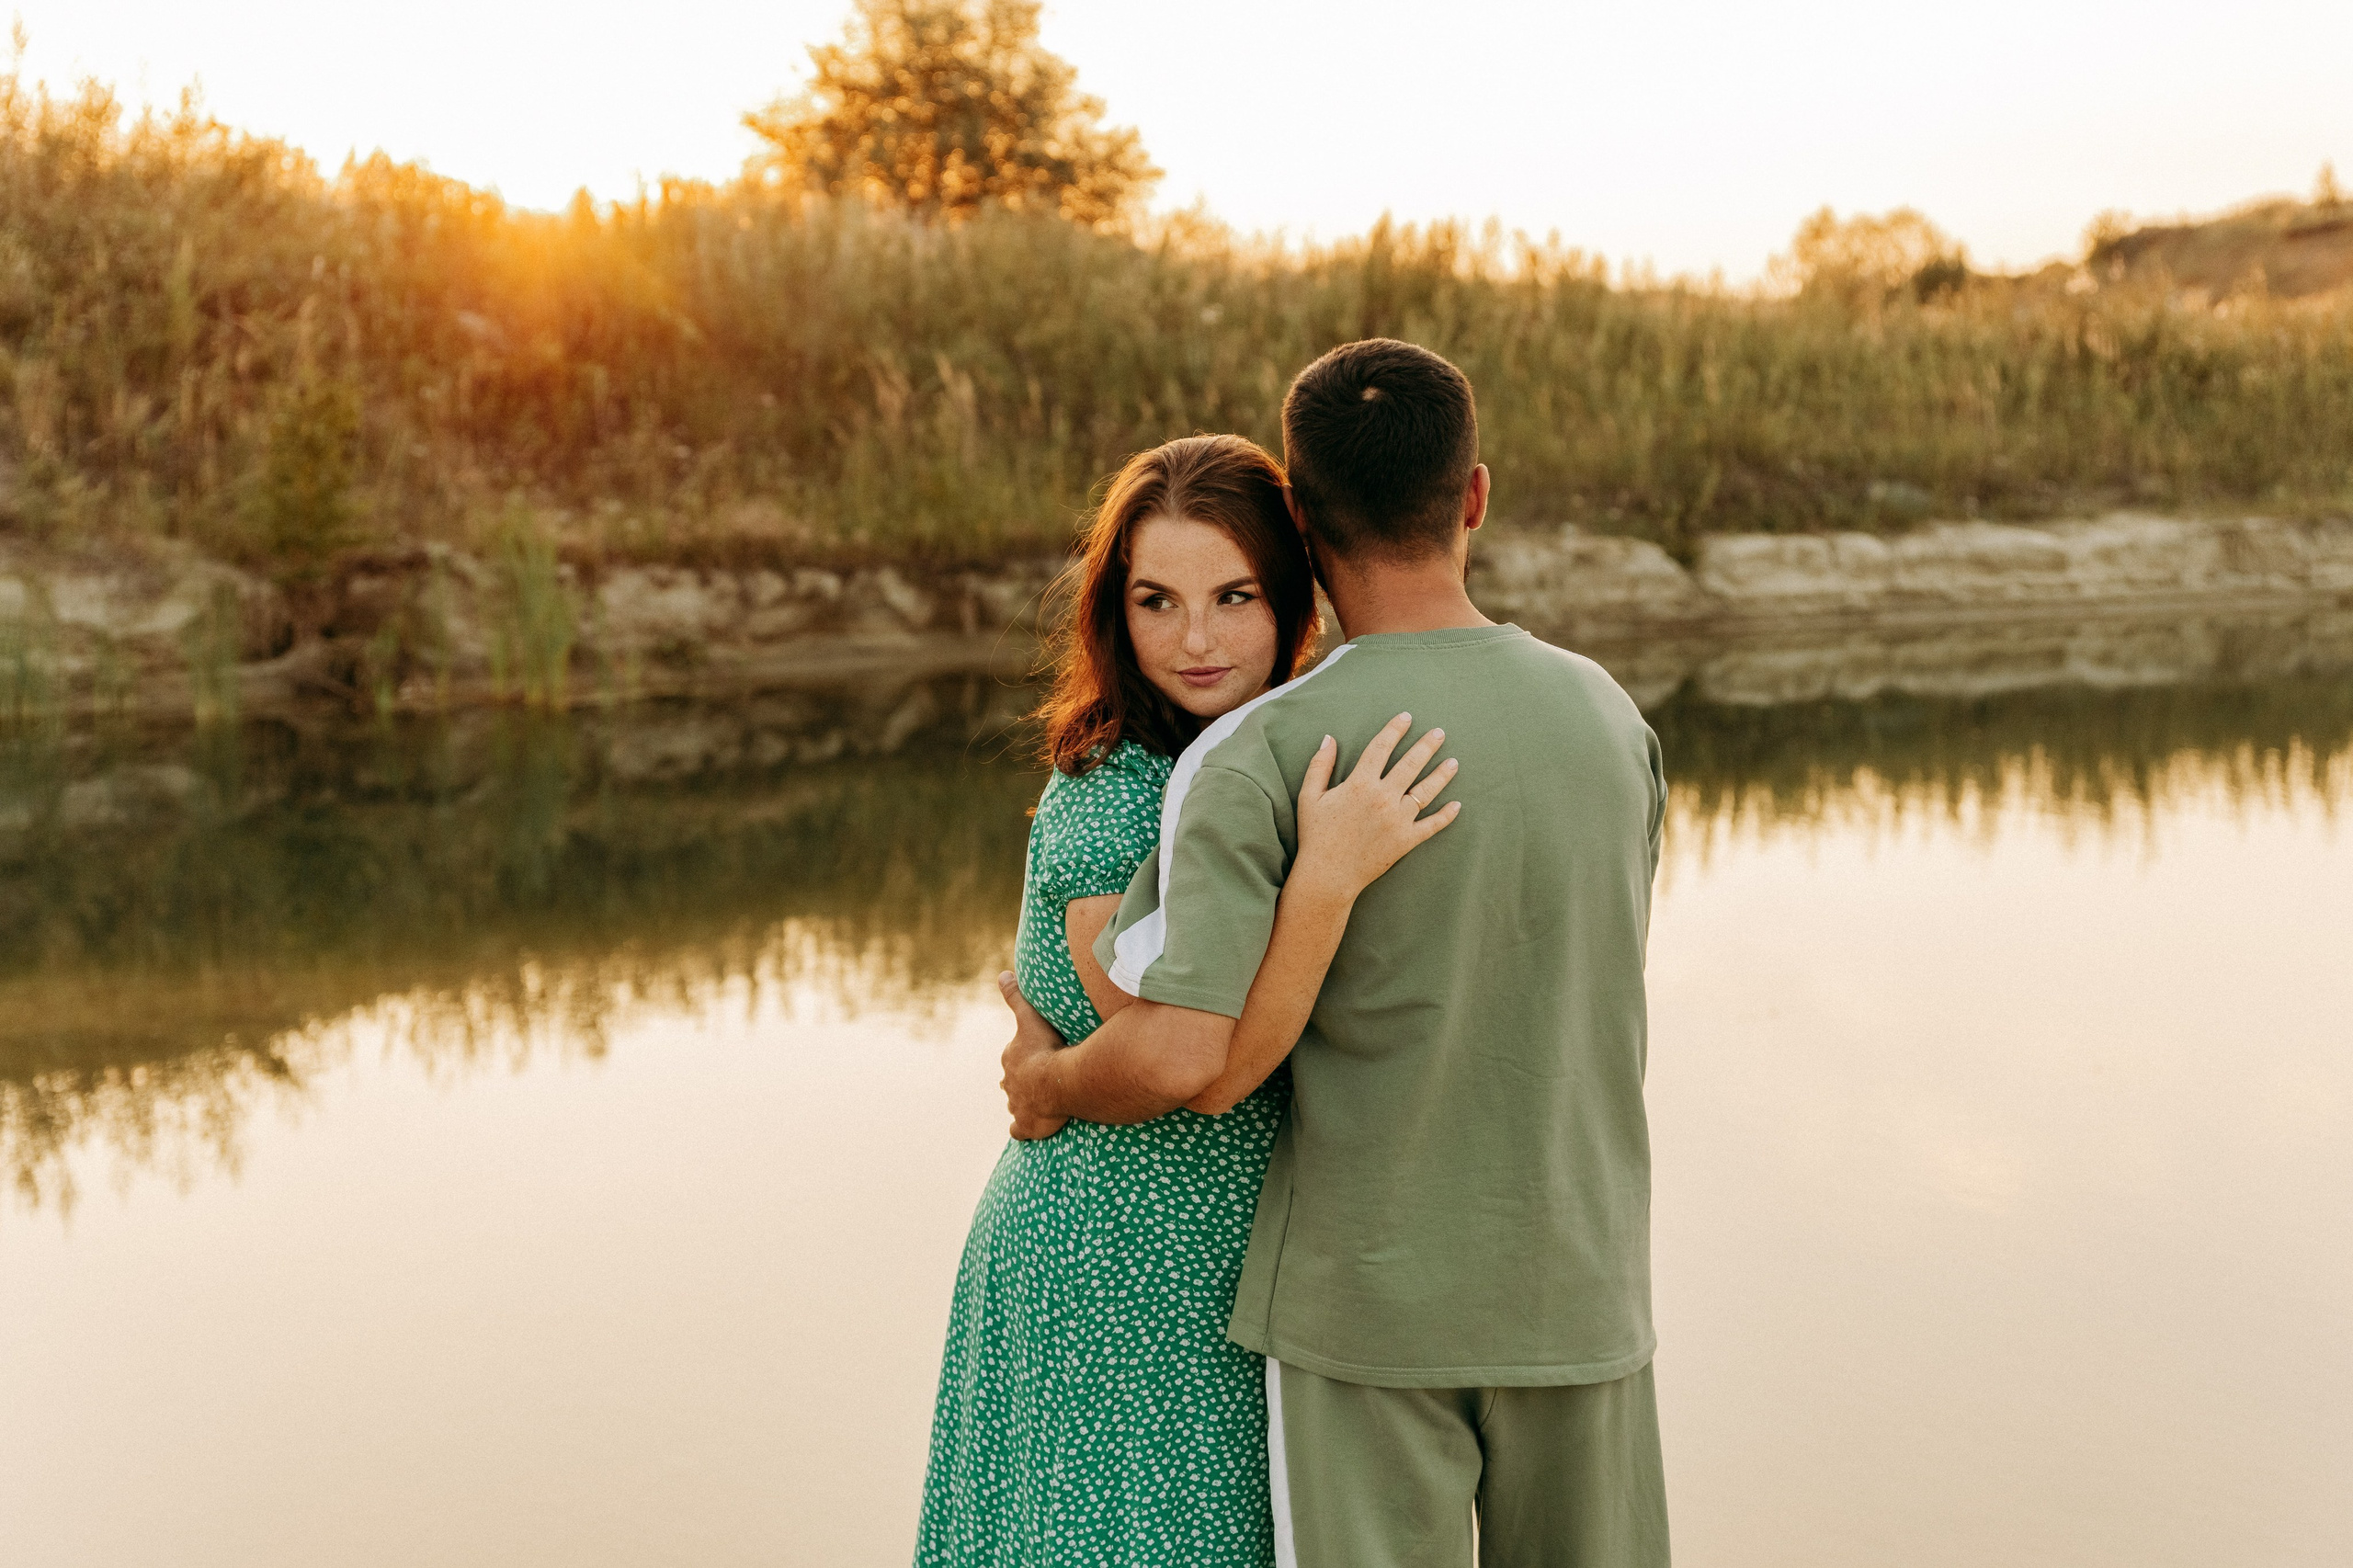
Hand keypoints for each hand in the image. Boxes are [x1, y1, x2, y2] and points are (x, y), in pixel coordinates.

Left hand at [998, 971, 1070, 1139]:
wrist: (1056, 1081)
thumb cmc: (1044, 1048)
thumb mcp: (1029, 1016)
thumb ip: (1015, 996)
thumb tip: (1002, 974)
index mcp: (1011, 1059)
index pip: (1012, 1056)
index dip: (1024, 1056)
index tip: (1037, 1054)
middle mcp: (1010, 1083)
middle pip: (1013, 1081)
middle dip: (1022, 1080)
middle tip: (1040, 1079)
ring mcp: (1017, 1106)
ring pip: (1016, 1104)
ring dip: (1025, 1102)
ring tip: (1041, 1102)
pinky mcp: (1026, 1126)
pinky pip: (1020, 1130)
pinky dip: (1024, 1129)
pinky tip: (1029, 1129)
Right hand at [1291, 712, 1461, 900]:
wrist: (1328, 875)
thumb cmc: (1316, 835)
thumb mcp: (1309, 796)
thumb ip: (1320, 765)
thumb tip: (1329, 738)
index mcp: (1359, 784)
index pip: (1381, 747)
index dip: (1394, 730)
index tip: (1406, 717)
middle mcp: (1382, 798)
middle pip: (1410, 764)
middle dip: (1426, 746)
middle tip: (1440, 733)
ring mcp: (1397, 820)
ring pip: (1426, 791)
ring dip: (1442, 775)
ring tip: (1454, 762)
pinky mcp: (1406, 841)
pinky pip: (1431, 825)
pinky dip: (1446, 816)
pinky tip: (1457, 805)